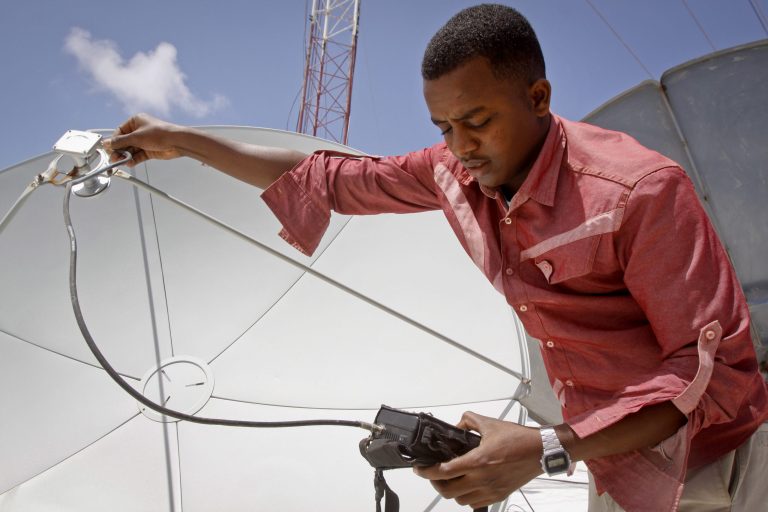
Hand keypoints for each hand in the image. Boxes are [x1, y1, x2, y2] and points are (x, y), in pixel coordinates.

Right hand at [103, 113, 182, 165]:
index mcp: (136, 121)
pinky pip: (138, 155)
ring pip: (131, 150)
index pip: (120, 132)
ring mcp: (145, 141)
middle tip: (114, 158)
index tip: (109, 149)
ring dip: (126, 156)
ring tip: (122, 162)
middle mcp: (139, 131)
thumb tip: (107, 143)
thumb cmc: (160, 134)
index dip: (114, 141)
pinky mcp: (149, 150)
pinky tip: (130, 163)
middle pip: (124, 142)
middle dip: (119, 150)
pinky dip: (133, 159)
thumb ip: (120, 141)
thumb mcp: (136, 137)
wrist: (176, 142)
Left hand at [413, 411, 542, 508]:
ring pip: (460, 500)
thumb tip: (457, 424)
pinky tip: (467, 486)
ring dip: (451, 491)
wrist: (541, 451)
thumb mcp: (490, 424)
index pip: (444, 471)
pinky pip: (475, 503)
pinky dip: (466, 497)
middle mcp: (482, 479)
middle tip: (433, 474)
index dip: (427, 472)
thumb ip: (469, 420)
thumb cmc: (518, 439)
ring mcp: (490, 490)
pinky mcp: (498, 495)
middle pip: (448, 491)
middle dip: (435, 483)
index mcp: (478, 461)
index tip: (420, 469)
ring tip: (450, 480)